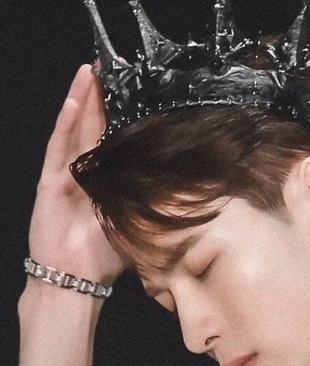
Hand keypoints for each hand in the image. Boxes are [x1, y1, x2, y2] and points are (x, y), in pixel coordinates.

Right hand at [17, 65, 125, 365]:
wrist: (76, 278)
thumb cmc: (104, 255)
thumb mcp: (134, 222)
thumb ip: (150, 203)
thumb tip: (183, 191)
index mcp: (105, 179)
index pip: (114, 139)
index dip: (121, 115)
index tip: (134, 90)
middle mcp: (85, 172)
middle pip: (94, 127)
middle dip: (101, 97)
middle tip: (109, 67)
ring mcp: (66, 175)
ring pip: (75, 131)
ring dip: (82, 101)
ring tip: (90, 71)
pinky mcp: (50, 183)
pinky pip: (58, 151)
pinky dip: (64, 126)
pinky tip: (72, 101)